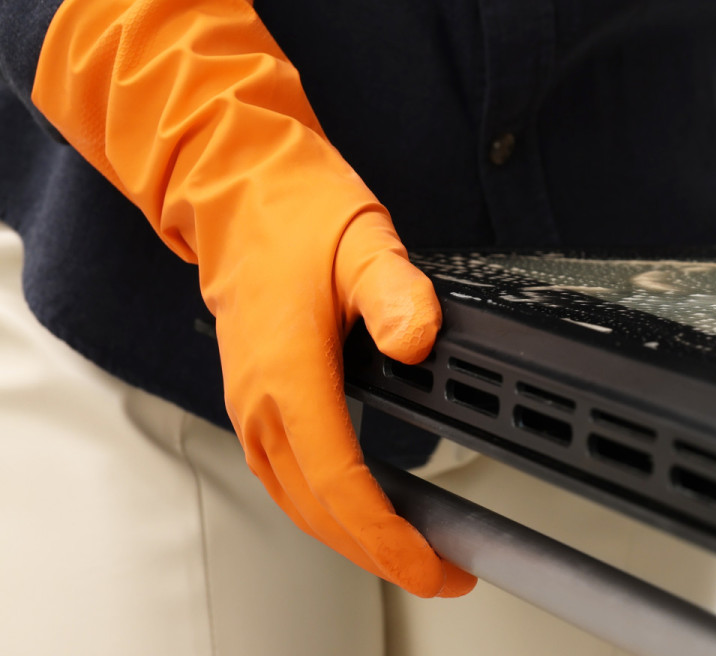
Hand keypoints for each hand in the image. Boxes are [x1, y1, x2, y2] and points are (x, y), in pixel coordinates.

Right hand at [33, 0, 473, 596]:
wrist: (235, 182)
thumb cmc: (294, 209)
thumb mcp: (365, 238)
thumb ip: (397, 293)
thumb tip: (418, 339)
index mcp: (288, 371)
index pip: (338, 481)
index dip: (385, 535)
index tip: (430, 562)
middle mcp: (261, 398)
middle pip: (316, 508)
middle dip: (377, 552)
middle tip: (441, 573)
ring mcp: (253, 400)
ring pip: (297, 498)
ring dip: (351, 535)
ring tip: (412, 555)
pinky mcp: (257, 395)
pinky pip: (289, 473)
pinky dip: (326, 505)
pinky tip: (361, 511)